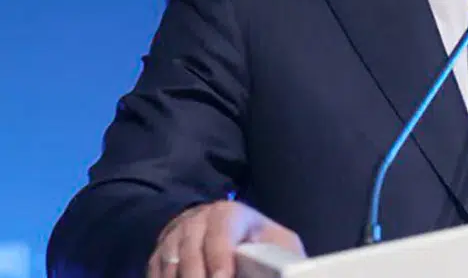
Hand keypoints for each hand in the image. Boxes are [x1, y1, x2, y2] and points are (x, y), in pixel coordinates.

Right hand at [147, 199, 304, 277]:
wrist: (216, 228)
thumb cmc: (255, 240)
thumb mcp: (276, 240)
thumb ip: (285, 253)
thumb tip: (293, 270)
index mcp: (229, 214)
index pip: (221, 232)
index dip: (220, 256)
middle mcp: (197, 222)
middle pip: (189, 252)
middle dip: (197, 276)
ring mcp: (173, 238)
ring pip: (169, 266)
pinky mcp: (158, 257)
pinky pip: (156, 274)